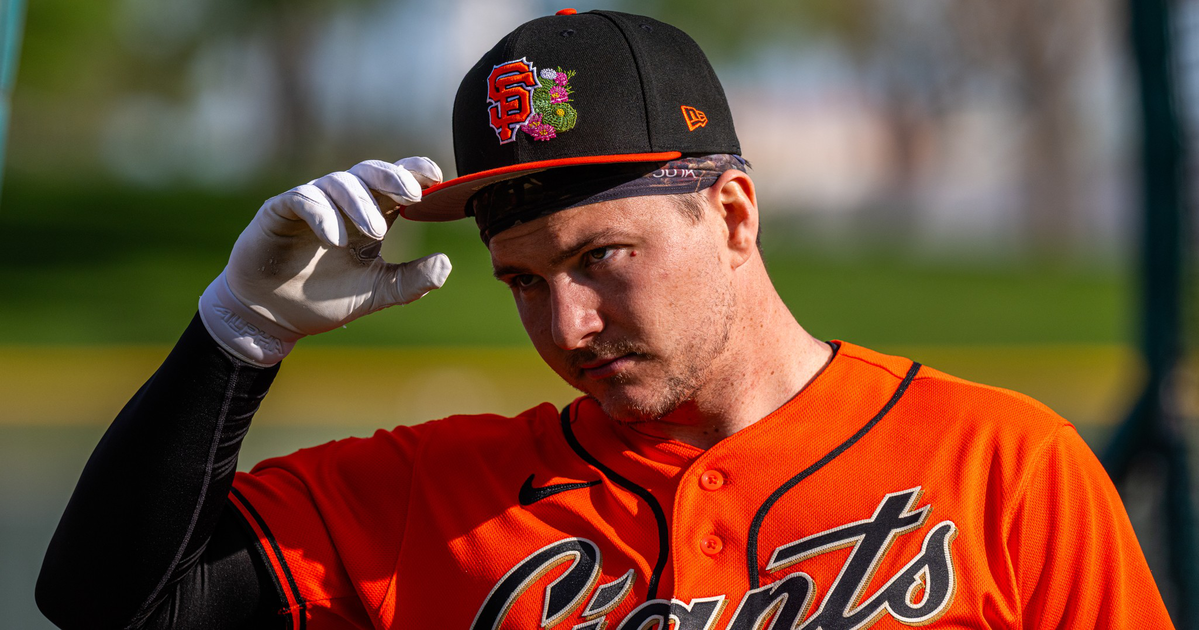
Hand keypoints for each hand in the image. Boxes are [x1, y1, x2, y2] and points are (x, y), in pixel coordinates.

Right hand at [198, 157, 451, 365]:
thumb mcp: (377, 292)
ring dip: (360, 204)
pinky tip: (335, 239)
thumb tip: (447, 264)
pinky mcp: (280, 210)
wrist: (273, 317)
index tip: (437, 177)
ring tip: (375, 233)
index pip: (397, 183)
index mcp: (372, 215)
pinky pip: (303, 198)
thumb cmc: (325, 298)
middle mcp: (344, 203)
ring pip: (340, 182)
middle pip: (371, 172)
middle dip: (394, 178)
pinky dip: (322, 214)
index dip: (416, 172)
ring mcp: (312, 203)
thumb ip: (412, 280)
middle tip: (411, 196)